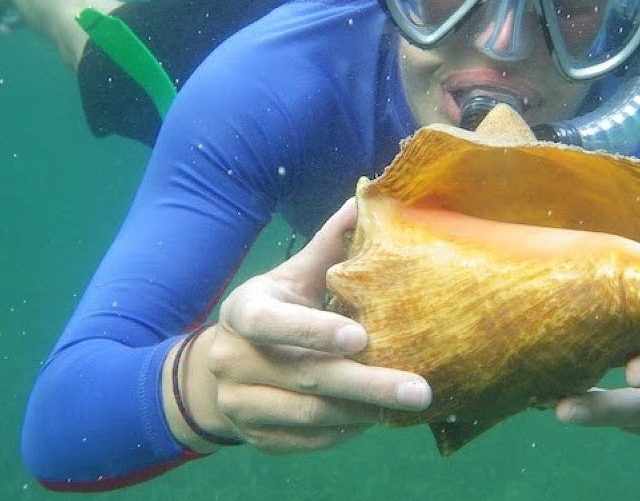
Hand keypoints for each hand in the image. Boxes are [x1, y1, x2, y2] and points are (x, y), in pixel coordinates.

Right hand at [177, 200, 432, 452]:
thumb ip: (329, 246)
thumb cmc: (275, 312)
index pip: (269, 322)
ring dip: (362, 411)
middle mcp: (233, 359)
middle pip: (305, 376)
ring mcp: (241, 403)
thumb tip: (366, 199)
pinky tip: (377, 418)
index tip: (360, 336)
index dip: (312, 330)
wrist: (220, 372)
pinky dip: (345, 432)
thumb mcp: (293, 278)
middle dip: (367, 384)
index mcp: (243, 311)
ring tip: (408, 404)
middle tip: (419, 388)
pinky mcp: (256, 437)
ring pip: (309, 415)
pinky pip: (308, 441)